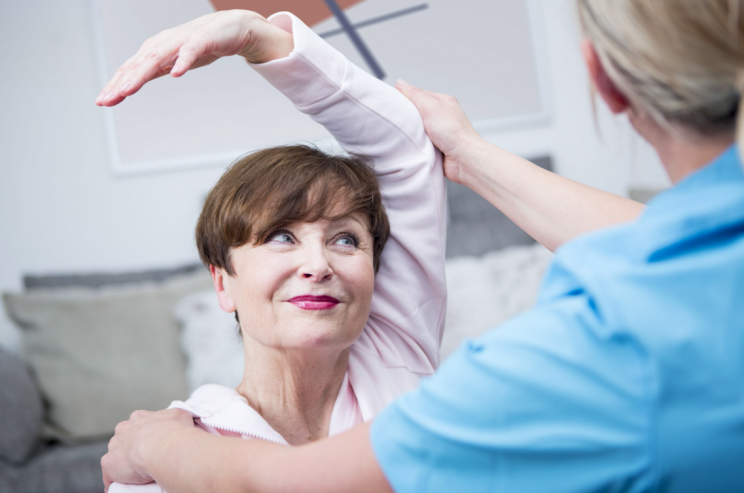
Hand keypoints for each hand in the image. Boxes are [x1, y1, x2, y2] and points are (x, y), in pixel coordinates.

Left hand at [95, 10, 293, 106]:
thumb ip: (156, 70)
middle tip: (109, 99)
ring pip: (158, 57)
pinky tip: (177, 74)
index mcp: (156, 49)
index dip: (116, 84)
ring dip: (141, 74)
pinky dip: (182, 61)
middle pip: (139, 64)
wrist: (233, 27)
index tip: (103, 101)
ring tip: (129, 89)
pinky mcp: (203, 39)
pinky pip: (191, 51)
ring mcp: (182, 40)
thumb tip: (133, 83)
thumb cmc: (203, 43)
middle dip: (121, 82)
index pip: (131, 67)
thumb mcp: (174, 61)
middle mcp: (164, 43)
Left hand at [101, 408, 195, 491]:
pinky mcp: (109, 463)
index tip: (153, 443)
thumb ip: (174, 416)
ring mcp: (114, 446)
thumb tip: (177, 421)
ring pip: (116, 455)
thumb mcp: (180, 415)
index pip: (138, 424)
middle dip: (132, 447)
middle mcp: (124, 429)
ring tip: (138, 474)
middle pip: (125, 438)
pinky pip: (110, 475)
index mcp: (139, 417)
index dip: (145, 434)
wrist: (162, 447)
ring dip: (124, 463)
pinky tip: (123, 486)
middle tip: (146, 458)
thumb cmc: (174, 432)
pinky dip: (115, 481)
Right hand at [395, 80, 486, 185]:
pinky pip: (419, 144)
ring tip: (407, 135)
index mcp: (443, 102)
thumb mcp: (431, 107)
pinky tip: (412, 146)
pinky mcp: (435, 147)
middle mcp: (441, 117)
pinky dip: (415, 145)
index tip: (394, 102)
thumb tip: (401, 83)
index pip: (418, 95)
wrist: (464, 160)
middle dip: (407, 117)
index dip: (405, 98)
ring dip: (411, 133)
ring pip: (416, 129)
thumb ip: (415, 94)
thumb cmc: (455, 134)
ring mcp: (438, 133)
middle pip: (416, 112)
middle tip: (399, 120)